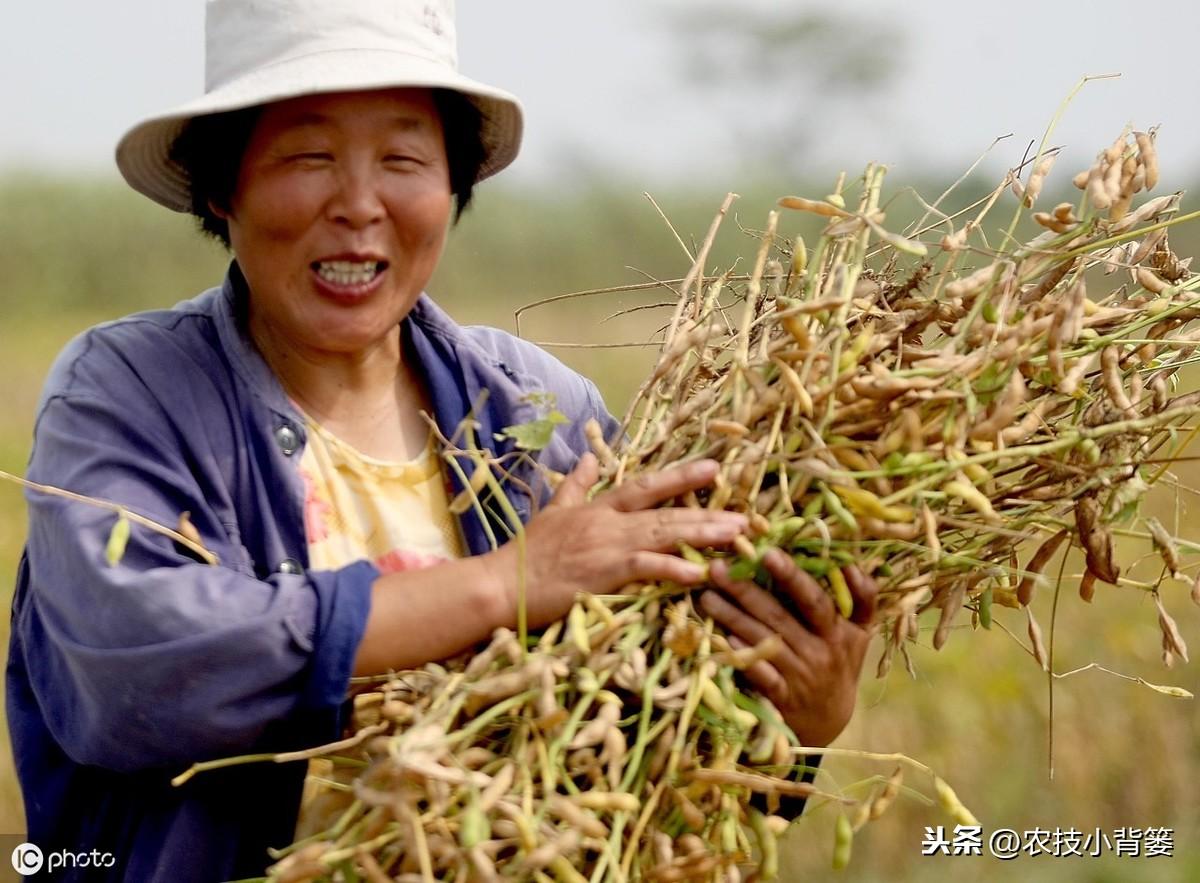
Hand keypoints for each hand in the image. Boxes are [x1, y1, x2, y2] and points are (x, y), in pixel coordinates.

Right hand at [492, 453, 747, 627]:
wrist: (502, 584)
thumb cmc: (528, 554)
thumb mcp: (553, 511)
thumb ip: (575, 484)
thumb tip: (588, 456)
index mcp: (599, 508)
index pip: (646, 487)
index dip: (681, 478)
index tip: (714, 468)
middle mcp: (609, 523)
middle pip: (667, 514)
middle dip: (708, 513)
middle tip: (747, 515)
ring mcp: (608, 548)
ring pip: (665, 536)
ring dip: (703, 536)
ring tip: (737, 537)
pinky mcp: (604, 575)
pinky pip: (646, 568)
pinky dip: (674, 569)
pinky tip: (700, 573)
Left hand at [699, 548, 877, 747]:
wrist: (829, 722)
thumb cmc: (839, 664)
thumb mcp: (859, 633)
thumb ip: (862, 597)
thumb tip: (850, 562)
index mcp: (838, 632)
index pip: (814, 600)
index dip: (792, 576)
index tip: (767, 552)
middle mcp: (819, 653)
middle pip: (779, 617)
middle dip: (746, 590)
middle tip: (717, 568)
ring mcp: (798, 677)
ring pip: (762, 642)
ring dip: (732, 617)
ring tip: (707, 595)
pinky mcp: (780, 698)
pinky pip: (758, 674)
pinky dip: (742, 656)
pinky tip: (721, 638)